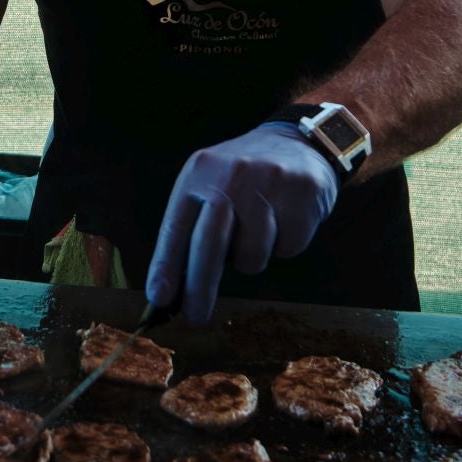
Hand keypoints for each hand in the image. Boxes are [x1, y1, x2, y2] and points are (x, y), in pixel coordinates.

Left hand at [145, 122, 340, 324]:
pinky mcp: (302, 194)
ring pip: (252, 255)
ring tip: (259, 230)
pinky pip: (287, 248)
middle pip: (209, 243)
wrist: (298, 143)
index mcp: (200, 173)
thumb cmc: (245, 179)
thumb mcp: (211, 186)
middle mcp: (231, 174)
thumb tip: (174, 290)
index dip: (166, 266)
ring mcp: (268, 183)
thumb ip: (194, 229)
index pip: (177, 226)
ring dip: (253, 258)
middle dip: (200, 287)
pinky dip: (285, 245)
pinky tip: (285, 219)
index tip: (159, 298)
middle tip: (195, 317)